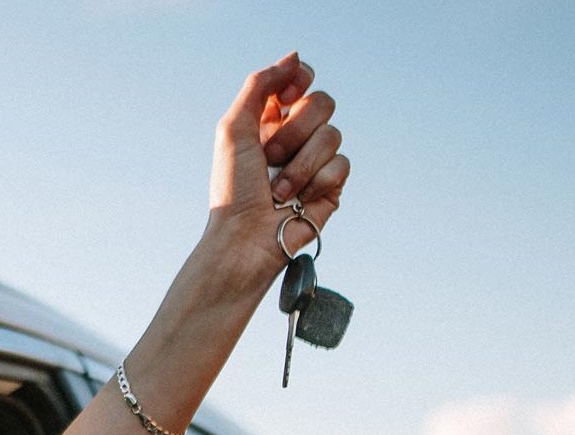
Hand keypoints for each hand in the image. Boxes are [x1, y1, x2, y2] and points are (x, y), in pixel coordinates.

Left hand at [207, 52, 348, 285]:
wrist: (246, 238)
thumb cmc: (233, 189)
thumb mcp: (234, 128)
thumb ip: (260, 85)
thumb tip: (294, 57)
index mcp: (270, 119)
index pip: (301, 80)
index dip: (298, 82)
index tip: (284, 98)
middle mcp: (295, 136)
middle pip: (322, 102)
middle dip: (295, 131)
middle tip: (270, 156)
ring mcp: (316, 160)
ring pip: (332, 134)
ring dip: (300, 164)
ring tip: (278, 190)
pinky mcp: (332, 185)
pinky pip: (341, 164)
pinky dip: (316, 183)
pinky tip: (298, 200)